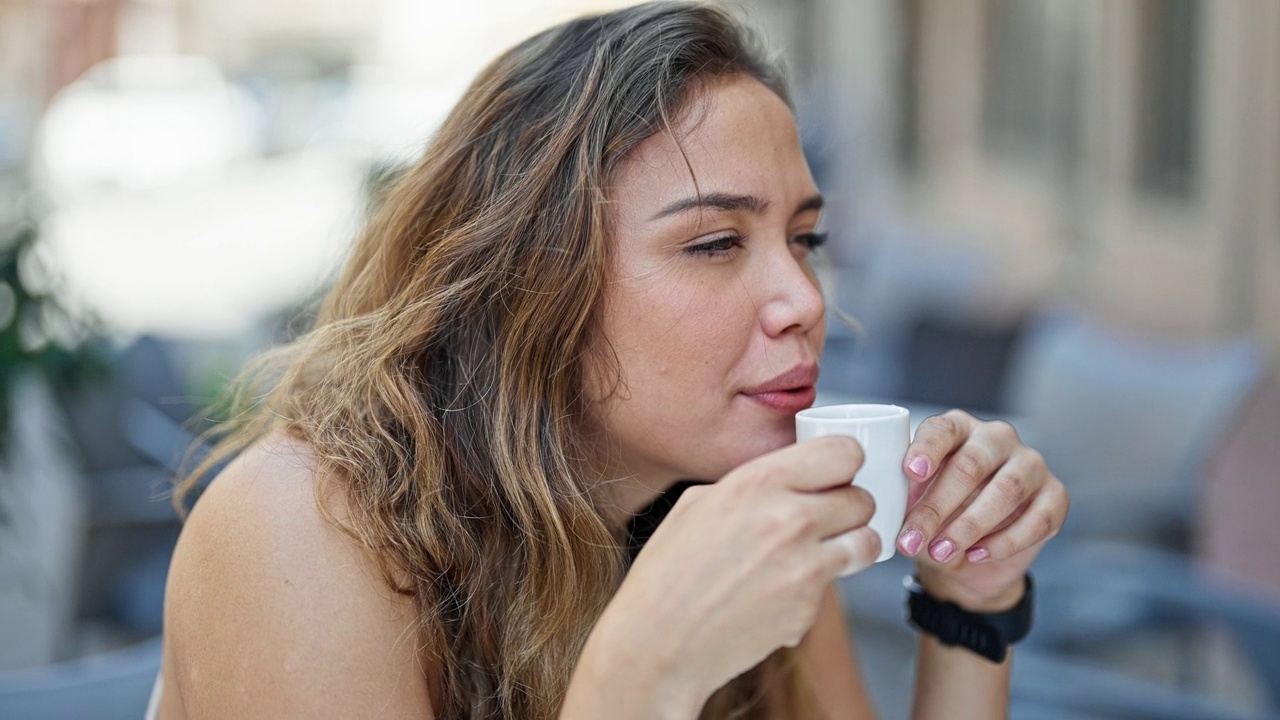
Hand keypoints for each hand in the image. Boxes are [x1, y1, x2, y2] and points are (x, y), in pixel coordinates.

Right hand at [580, 436, 880, 707]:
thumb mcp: (697, 504)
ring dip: (852, 544)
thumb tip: (785, 480)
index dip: (845, 462)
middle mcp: (790, 519)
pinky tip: (780, 592)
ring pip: (868, 542)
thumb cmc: (667, 573)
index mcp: (758, 483)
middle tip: (828, 517)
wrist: (659, 643)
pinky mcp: (810, 609)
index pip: (844, 452)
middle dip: (849, 506)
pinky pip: (835, 587)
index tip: (836, 472)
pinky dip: (816, 588)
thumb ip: (750, 485)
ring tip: (823, 551)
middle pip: (862, 498)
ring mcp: (805, 568)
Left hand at [894, 411, 1068, 610]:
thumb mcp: (911, 506)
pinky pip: (1036, 519)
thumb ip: (902, 499)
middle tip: (912, 538)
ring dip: (970, 526)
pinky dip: (1003, 542)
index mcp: (958, 429)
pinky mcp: (1055, 496)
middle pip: (971, 464)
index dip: (927, 449)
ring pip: (1006, 490)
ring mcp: (1031, 464)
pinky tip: (975, 554)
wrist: (968, 557)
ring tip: (941, 552)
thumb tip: (885, 510)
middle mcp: (997, 438)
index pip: (942, 429)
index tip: (911, 471)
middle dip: (938, 506)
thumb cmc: (935, 519)